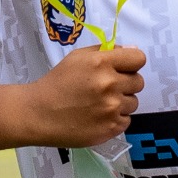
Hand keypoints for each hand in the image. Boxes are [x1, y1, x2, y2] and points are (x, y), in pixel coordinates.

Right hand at [30, 45, 147, 146]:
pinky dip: (115, 119)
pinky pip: (126, 120)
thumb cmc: (57, 83)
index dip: (131, 63)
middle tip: (106, 88)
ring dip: (121, 103)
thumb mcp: (78, 58)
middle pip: (138, 82)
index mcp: (101, 63)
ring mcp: (111, 108)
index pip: (138, 58)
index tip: (123, 69)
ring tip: (99, 104)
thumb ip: (106, 51)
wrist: (39, 114)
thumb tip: (133, 50)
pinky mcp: (111, 128)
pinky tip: (97, 117)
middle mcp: (109, 85)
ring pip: (133, 103)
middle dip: (126, 83)